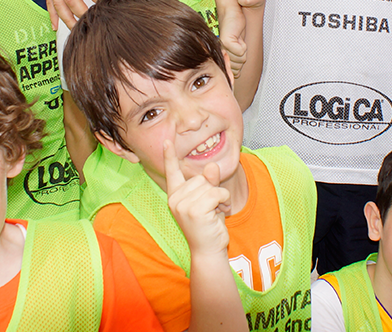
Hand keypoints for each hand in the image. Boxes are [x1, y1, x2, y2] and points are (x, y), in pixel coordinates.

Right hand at [163, 140, 229, 255]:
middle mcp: (175, 199)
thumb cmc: (208, 226)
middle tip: (213, 208)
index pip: (172, 172)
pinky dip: (225, 200)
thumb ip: (208, 183)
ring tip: (217, 212)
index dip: (169, 156)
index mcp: (175, 195)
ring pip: (211, 185)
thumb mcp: (208, 200)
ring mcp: (183, 204)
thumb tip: (212, 166)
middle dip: (213, 190)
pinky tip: (221, 213)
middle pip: (201, 178)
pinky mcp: (195, 210)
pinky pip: (218, 192)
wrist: (208, 251)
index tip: (167, 140)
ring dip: (221, 196)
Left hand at [219, 8, 246, 77]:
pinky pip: (240, 52)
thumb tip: (237, 74)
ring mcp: (222, 48)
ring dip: (242, 49)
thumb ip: (236, 62)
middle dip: (241, 56)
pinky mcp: (226, 41)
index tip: (236, 52)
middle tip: (237, 44)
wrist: (231, 14)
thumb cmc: (234, 30)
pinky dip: (242, 45)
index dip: (239, 63)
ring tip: (237, 40)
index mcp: (221, 58)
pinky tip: (237, 38)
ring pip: (241, 59)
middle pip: (239, 66)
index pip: (234, 72)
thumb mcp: (237, 49)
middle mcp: (220, 54)